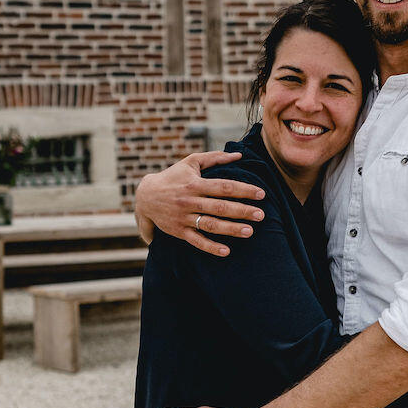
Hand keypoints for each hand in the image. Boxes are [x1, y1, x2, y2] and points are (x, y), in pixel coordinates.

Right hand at [135, 153, 265, 256]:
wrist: (145, 196)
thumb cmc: (173, 176)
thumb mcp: (191, 162)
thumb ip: (214, 158)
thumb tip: (238, 155)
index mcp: (195, 184)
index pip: (224, 187)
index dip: (244, 190)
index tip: (261, 194)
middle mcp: (190, 201)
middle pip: (220, 207)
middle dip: (242, 211)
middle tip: (262, 215)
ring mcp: (184, 218)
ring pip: (210, 225)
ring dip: (231, 229)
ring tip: (250, 232)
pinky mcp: (179, 231)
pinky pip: (196, 241)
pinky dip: (210, 247)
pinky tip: (226, 251)